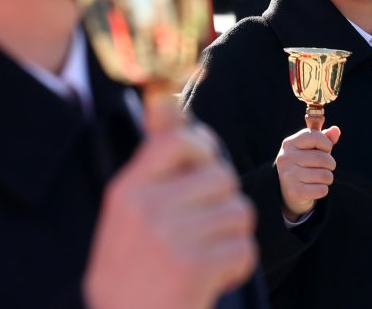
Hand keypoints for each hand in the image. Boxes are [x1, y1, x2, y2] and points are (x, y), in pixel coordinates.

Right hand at [83, 100, 257, 308]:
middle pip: (221, 176)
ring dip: (231, 234)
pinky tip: (212, 275)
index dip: (203, 146)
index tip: (202, 164)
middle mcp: (148, 209)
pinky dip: (236, 263)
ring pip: (238, 211)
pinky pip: (243, 247)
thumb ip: (153, 157)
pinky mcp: (196, 269)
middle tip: (201, 225)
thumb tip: (164, 97)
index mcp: (128, 190)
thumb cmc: (130, 265)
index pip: (178, 139)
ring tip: (205, 253)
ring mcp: (172, 239)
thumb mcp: (128, 209)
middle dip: (222, 199)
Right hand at [275, 126, 340, 220]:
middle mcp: (286, 158)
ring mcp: (288, 175)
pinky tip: (314, 188)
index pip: (315, 137)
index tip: (325, 149)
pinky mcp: (295, 192)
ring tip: (320, 178)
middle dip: (330, 164)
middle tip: (326, 167)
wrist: (287, 191)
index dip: (326, 143)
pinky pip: (322, 190)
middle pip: (323, 158)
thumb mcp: (312, 148)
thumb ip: (324, 138)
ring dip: (328, 178)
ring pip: (324, 175)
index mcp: (289, 143)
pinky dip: (323, 190)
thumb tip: (336, 130)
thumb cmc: (304, 164)